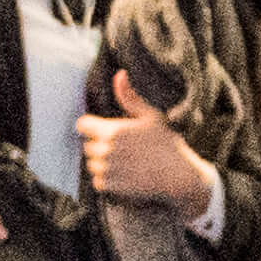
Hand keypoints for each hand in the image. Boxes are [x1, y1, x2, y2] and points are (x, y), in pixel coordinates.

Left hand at [78, 81, 211, 213]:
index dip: (91, 127)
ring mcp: (107, 169)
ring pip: (91, 164)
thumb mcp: (150, 116)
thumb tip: (119, 74)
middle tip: (121, 149)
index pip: (82, 125)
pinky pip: (97, 181)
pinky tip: (124, 175)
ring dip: (102, 163)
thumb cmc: (166, 144)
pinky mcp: (110, 186)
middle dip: (99, 145)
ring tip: (123, 162)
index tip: (103, 130)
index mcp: (113, 130)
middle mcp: (106, 150)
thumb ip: (129, 97)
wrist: (178, 176)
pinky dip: (106, 180)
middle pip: (87, 145)